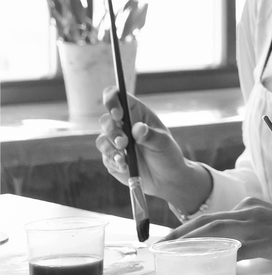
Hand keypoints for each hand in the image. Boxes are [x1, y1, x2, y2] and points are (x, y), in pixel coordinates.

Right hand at [95, 88, 211, 212]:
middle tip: (123, 142)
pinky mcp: (110, 157)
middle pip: (105, 120)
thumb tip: (138, 128)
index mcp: (136, 113)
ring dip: (111, 148)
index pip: (116, 96)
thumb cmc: (167, 154)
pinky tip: (125, 166)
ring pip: (102, 139)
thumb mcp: (163, 143)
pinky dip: (114, 161)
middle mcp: (122, 125)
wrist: (165, 178)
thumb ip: (150, 135)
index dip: (112, 100)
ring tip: (124, 157)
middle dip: (112, 131)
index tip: (118, 114)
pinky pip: (105, 157)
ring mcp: (114, 142)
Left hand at [169, 197, 271, 260]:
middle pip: (206, 221)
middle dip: (180, 233)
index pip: (212, 216)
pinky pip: (233, 247)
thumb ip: (248, 230)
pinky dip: (215, 254)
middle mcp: (248, 210)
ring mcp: (255, 223)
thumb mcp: (268, 224)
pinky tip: (201, 263)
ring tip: (170, 252)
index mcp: (248, 206)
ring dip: (189, 241)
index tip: (171, 239)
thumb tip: (228, 249)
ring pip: (214, 231)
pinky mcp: (262, 240)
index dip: (188, 228)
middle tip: (160, 245)